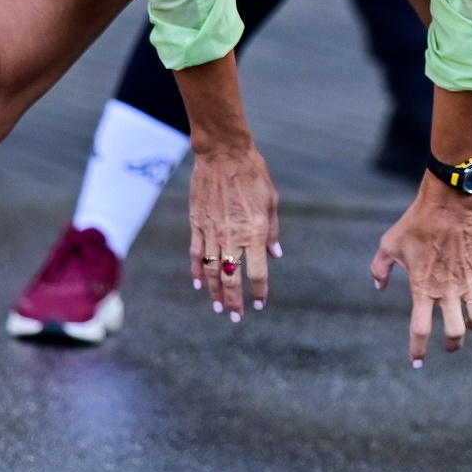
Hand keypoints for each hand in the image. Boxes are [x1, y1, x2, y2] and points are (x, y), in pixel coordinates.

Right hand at [189, 139, 280, 316]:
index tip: (259, 304)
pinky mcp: (198, 224)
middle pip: (232, 279)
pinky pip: (197, 254)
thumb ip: (272, 231)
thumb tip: (275, 255)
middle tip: (236, 317)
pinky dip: (197, 271)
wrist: (223, 154)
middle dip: (234, 301)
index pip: (257, 273)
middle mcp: (233, 237)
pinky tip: (199, 284)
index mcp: (255, 233)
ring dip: (215, 292)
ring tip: (218, 307)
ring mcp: (212, 232)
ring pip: (213, 271)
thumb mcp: (272, 201)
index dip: (258, 292)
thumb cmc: (253, 174)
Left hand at [370, 181, 471, 364]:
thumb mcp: (388, 245)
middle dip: (453, 345)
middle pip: (456, 332)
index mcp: (422, 289)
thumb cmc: (414, 223)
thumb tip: (378, 287)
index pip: (421, 330)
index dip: (418, 350)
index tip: (417, 362)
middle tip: (450, 347)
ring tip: (469, 325)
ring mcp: (467, 280)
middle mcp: (447, 290)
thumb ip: (379, 269)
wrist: (446, 203)